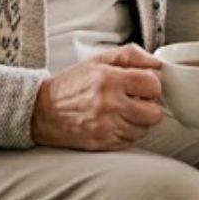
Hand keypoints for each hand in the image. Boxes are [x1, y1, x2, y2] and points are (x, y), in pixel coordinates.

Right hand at [30, 44, 163, 150]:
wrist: (41, 111)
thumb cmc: (72, 84)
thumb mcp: (99, 60)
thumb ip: (131, 56)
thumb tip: (157, 63)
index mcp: (109, 78)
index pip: (153, 85)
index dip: (151, 85)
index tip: (143, 86)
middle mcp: (109, 104)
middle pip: (154, 112)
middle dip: (148, 106)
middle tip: (136, 101)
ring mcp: (106, 126)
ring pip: (143, 129)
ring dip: (137, 121)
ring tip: (121, 112)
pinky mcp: (102, 144)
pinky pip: (130, 141)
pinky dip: (126, 134)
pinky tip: (113, 123)